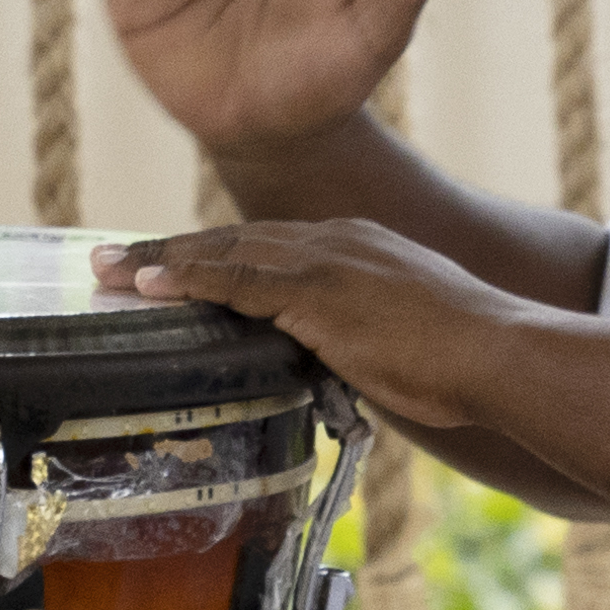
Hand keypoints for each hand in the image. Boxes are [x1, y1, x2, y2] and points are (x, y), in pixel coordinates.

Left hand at [100, 215, 546, 441]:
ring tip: (108, 270)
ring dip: (161, 260)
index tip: (168, 265)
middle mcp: (336, 240)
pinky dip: (186, 278)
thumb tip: (325, 368)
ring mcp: (326, 259)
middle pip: (234, 241)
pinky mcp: (318, 288)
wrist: (501, 355)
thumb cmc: (463, 365)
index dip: (212, 256)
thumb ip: (352, 345)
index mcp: (356, 249)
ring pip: (224, 252)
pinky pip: (235, 279)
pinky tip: (145, 285)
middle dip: (170, 251)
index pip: (266, 247)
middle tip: (112, 261)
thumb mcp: (397, 344)